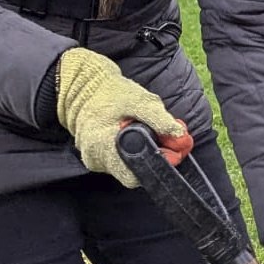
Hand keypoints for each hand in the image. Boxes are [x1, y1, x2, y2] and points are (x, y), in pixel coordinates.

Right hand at [54, 47, 192, 184]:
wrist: (84, 88)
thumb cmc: (111, 93)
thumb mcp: (138, 99)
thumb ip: (159, 118)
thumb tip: (179, 135)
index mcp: (102, 147)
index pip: (134, 176)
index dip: (159, 163)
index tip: (174, 147)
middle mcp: (96, 160)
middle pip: (136, 173)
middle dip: (157, 157)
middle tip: (169, 137)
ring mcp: (95, 161)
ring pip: (130, 168)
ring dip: (147, 153)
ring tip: (153, 132)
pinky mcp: (98, 159)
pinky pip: (122, 162)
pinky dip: (135, 151)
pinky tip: (140, 135)